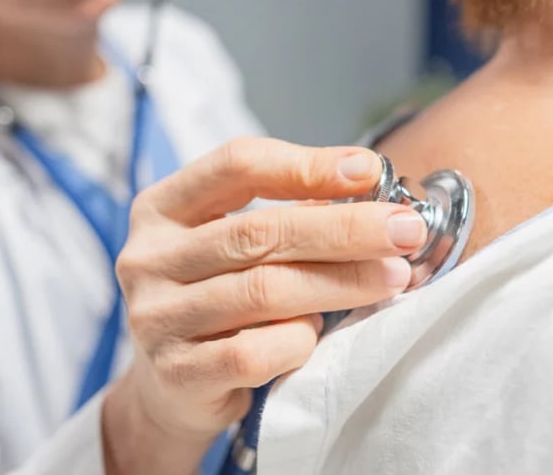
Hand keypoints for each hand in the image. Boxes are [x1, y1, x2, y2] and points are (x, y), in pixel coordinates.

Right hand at [103, 138, 426, 473]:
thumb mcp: (228, 245)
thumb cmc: (211, 299)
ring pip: (263, 291)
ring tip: (390, 277)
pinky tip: (317, 333)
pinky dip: (298, 341)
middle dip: (342, 228)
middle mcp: (148, 258)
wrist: (166, 386)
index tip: (368, 170)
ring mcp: (156, 317)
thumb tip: (365, 192)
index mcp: (159, 209)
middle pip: (256, 232)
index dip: (306, 165)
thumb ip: (281, 216)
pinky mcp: (177, 373)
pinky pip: (254, 352)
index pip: (235, 166)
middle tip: (404, 229)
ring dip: (340, 283)